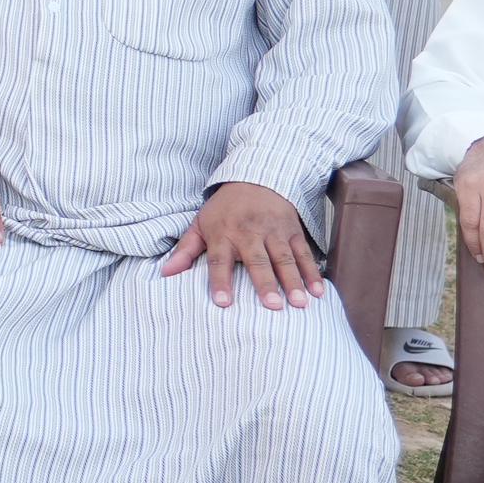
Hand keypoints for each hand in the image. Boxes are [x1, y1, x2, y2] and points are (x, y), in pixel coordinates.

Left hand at [160, 181, 322, 309]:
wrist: (256, 176)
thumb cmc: (225, 209)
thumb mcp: (201, 224)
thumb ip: (186, 250)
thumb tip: (165, 274)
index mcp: (223, 233)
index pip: (220, 260)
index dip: (220, 281)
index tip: (222, 303)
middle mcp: (249, 233)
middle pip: (257, 261)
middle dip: (265, 283)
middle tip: (273, 306)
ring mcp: (274, 232)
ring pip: (284, 258)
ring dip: (293, 281)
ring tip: (299, 303)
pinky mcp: (293, 231)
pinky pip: (304, 253)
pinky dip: (312, 272)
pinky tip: (318, 291)